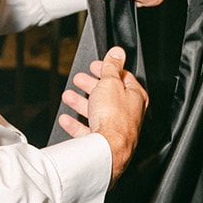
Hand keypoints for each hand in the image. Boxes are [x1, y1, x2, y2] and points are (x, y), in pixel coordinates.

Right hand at [58, 46, 147, 185]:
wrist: (108, 149)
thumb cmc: (114, 118)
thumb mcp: (110, 83)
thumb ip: (112, 67)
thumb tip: (117, 52)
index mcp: (135, 96)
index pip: (122, 77)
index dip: (108, 69)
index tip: (96, 65)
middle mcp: (129, 113)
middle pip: (108, 94)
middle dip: (92, 85)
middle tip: (80, 79)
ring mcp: (116, 128)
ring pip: (97, 111)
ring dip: (81, 102)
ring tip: (69, 95)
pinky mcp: (103, 142)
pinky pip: (88, 130)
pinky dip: (76, 124)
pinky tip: (67, 119)